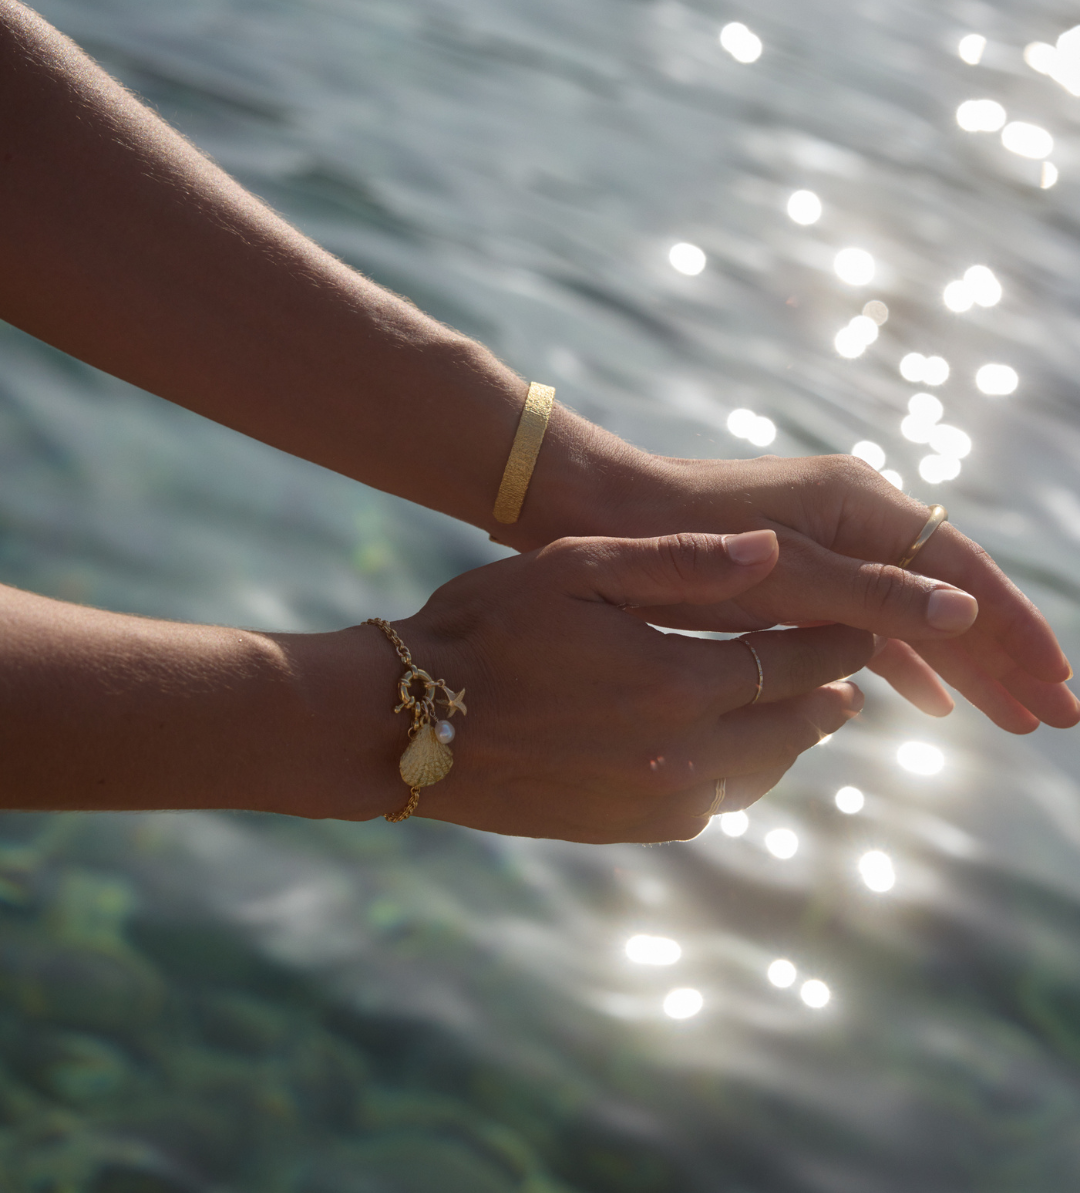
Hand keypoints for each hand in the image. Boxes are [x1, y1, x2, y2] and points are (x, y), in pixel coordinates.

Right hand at [384, 530, 868, 841]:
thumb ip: (682, 561)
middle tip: (851, 668)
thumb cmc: (488, 629)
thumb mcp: (577, 569)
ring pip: (760, 771)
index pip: (792, 660)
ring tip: (810, 708)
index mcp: (676, 681)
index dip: (835, 640)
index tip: (862, 622)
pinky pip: (713, 803)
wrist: (408, 726)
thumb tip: (774, 550)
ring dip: (791, 736)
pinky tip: (738, 750)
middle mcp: (682, 753)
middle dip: (828, 689)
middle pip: (791, 724)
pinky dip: (742, 772)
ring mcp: (656, 800)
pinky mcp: (628, 828)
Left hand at [557, 452, 1077, 734]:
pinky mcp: (796, 575)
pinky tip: (928, 700)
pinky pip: (868, 621)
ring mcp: (826, 545)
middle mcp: (853, 518)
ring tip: (1012, 719)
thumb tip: (965, 614)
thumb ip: (869, 593)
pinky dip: (900, 660)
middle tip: (1057, 717)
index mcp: (858, 504)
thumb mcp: (781, 573)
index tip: (1057, 683)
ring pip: (911, 612)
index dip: (1012, 629)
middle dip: (1002, 655)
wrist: (601, 518)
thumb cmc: (684, 541)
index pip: (960, 571)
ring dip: (959, 665)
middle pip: (947, 593)